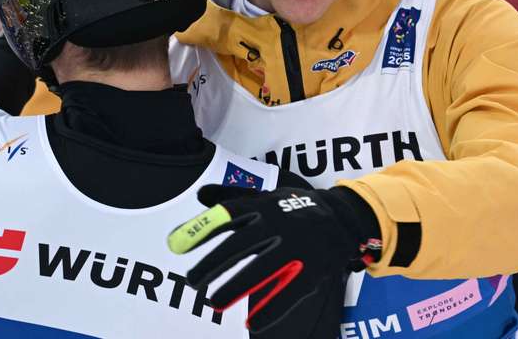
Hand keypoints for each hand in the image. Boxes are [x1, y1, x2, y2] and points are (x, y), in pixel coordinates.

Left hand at [168, 185, 379, 332]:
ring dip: (236, 286)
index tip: (175, 245)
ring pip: (263, 268)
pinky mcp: (313, 268)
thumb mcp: (263, 197)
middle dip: (214, 263)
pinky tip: (252, 322)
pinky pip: (290, 291)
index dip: (201, 229)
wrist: (341, 217)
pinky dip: (271, 307)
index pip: (227, 215)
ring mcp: (297, 246)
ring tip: (213, 303)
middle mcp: (278, 224)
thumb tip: (200, 195)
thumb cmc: (292, 208)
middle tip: (192, 281)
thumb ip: (230, 198)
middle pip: (240, 244)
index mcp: (262, 206)